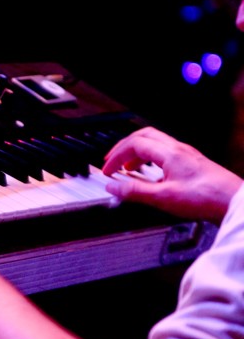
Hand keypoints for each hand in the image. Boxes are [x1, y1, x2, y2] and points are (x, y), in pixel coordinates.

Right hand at [102, 126, 242, 223]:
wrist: (234, 202)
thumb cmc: (206, 198)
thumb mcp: (163, 197)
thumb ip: (135, 191)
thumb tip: (113, 186)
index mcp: (169, 154)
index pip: (134, 144)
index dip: (116, 156)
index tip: (107, 170)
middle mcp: (178, 149)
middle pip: (143, 136)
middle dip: (123, 147)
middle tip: (112, 160)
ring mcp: (186, 155)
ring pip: (155, 143)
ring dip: (136, 153)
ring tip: (127, 168)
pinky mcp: (192, 164)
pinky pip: (165, 153)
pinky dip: (150, 160)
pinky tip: (150, 175)